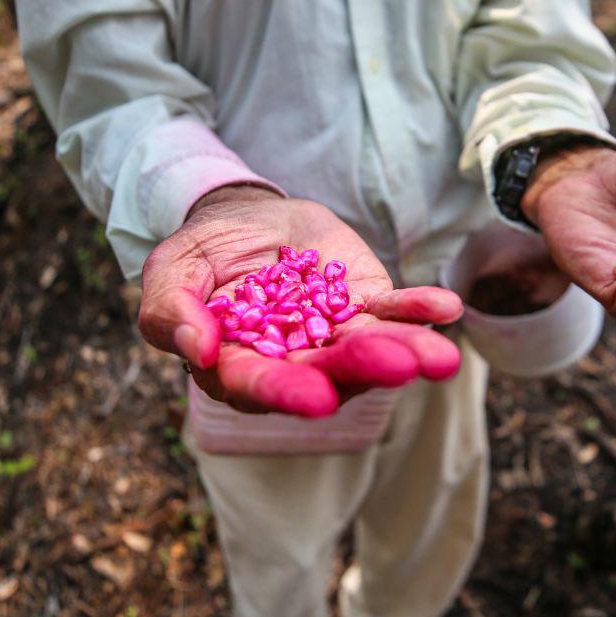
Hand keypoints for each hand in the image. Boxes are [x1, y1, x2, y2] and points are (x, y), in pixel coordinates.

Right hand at [138, 186, 463, 415]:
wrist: (247, 218)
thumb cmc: (203, 255)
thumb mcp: (171, 271)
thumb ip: (171, 310)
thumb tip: (199, 346)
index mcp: (236, 367)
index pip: (258, 385)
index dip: (286, 392)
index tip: (317, 398)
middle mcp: (292, 362)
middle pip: (327, 373)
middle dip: (363, 371)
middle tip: (398, 367)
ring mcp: (335, 335)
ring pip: (370, 349)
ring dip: (405, 352)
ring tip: (439, 356)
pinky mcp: (365, 304)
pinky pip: (395, 311)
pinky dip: (419, 310)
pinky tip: (445, 306)